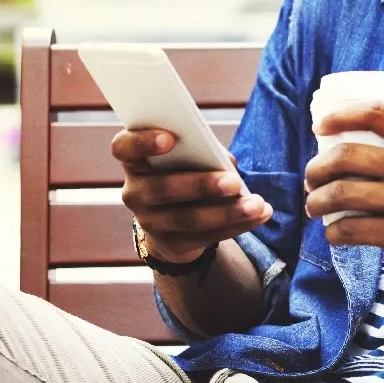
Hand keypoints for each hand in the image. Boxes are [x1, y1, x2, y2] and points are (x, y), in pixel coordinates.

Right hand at [113, 128, 270, 262]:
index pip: (123, 148)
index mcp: (134, 160)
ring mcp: (149, 222)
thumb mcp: (189, 155)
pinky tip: (260, 215)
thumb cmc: (185, 170)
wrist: (174, 218)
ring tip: (257, 205)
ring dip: (227, 212)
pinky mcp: (171, 244)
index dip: (143, 142)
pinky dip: (237, 225)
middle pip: (162, 189)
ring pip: (187, 219)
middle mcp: (134, 192)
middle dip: (201, 185)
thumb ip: (201, 150)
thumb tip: (226, 163)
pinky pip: (205, 237)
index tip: (171, 138)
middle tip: (234, 182)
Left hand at [303, 105, 383, 317]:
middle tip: (312, 178)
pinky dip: (334, 232)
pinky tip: (335, 234)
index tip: (321, 126)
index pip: (377, 113)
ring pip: (342, 193)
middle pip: (347, 155)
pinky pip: (351, 229)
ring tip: (315, 206)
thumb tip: (369, 135)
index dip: (341, 115)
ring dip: (317, 201)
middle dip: (317, 168)